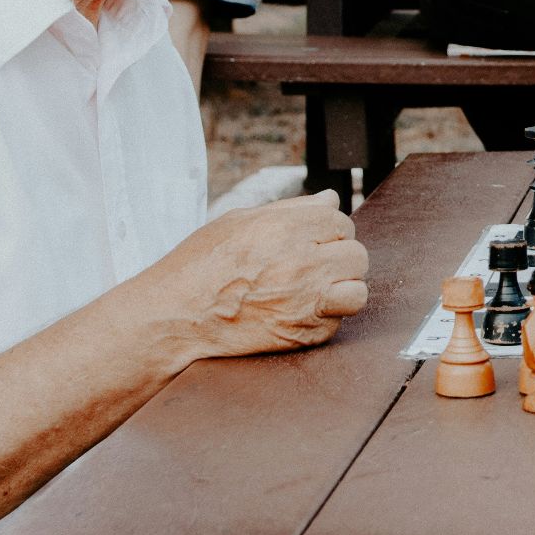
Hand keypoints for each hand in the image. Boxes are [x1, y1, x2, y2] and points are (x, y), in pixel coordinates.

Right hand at [142, 190, 369, 358]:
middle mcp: (303, 263)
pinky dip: (325, 319)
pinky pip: (338, 323)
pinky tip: (299, 312)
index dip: (328, 231)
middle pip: (356, 254)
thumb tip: (330, 200)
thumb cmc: (200, 266)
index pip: (341, 221)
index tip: (311, 241)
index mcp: (288, 229)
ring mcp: (306, 301)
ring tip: (317, 290)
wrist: (175, 318)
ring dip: (343, 289)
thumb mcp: (239, 222)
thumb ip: (291, 210)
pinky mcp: (303, 334)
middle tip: (314, 265)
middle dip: (339, 258)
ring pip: (358, 290)